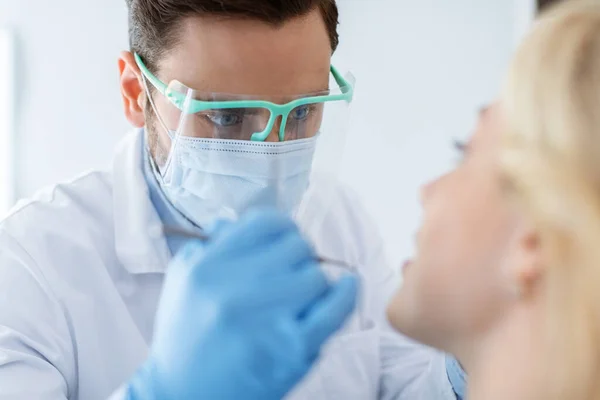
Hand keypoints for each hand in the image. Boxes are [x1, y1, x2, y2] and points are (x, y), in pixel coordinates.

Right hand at [126, 210, 358, 399]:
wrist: (186, 395)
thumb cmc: (186, 335)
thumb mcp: (183, 280)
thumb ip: (210, 245)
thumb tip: (236, 221)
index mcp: (208, 266)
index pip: (266, 223)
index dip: (282, 227)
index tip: (283, 239)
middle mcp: (235, 289)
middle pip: (297, 247)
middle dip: (298, 256)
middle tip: (290, 273)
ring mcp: (265, 321)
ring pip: (316, 277)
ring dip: (313, 283)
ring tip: (300, 297)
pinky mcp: (291, 351)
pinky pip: (334, 310)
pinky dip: (346, 294)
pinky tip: (347, 285)